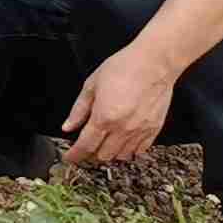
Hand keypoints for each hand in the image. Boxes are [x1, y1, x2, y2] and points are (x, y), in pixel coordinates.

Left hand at [60, 45, 177, 165]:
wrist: (154, 64)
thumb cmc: (122, 69)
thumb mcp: (91, 85)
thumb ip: (79, 110)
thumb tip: (68, 126)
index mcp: (104, 117)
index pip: (85, 145)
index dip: (75, 155)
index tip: (69, 158)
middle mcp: (123, 129)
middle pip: (103, 155)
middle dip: (90, 154)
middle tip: (85, 147)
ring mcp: (140, 131)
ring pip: (121, 156)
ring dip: (110, 154)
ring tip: (103, 144)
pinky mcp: (154, 130)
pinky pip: (140, 151)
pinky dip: (129, 151)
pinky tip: (122, 143)